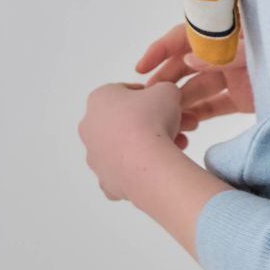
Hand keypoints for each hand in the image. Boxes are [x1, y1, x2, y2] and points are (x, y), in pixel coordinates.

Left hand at [79, 80, 187, 201]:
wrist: (145, 162)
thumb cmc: (150, 121)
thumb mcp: (167, 90)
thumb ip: (164, 89)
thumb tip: (166, 96)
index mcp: (99, 98)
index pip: (126, 92)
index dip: (151, 96)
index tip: (165, 103)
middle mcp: (90, 127)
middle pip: (128, 121)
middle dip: (155, 122)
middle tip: (179, 125)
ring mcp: (95, 156)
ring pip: (128, 146)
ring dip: (151, 143)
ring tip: (179, 144)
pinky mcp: (105, 180)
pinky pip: (126, 171)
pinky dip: (143, 167)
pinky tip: (161, 163)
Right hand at [135, 21, 254, 137]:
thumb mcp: (255, 53)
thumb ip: (224, 55)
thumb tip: (189, 59)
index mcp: (228, 34)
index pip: (186, 35)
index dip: (161, 49)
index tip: (141, 68)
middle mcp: (226, 53)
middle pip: (187, 64)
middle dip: (166, 79)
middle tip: (147, 98)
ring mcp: (234, 76)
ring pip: (198, 87)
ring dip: (179, 101)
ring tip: (163, 116)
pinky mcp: (242, 98)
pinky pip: (214, 105)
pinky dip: (199, 114)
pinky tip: (184, 124)